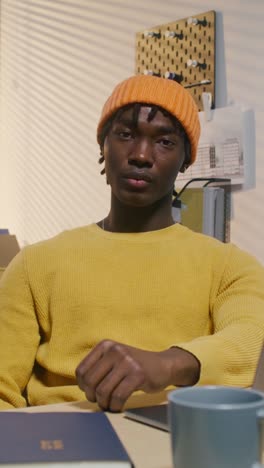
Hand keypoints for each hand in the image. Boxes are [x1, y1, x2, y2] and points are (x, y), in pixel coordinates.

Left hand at [75, 340, 199, 411]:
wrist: (162, 365)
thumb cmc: (134, 366)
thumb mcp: (114, 358)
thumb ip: (98, 367)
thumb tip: (81, 386)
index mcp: (105, 345)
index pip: (81, 371)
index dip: (82, 386)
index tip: (91, 392)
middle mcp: (114, 350)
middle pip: (90, 382)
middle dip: (93, 397)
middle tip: (101, 401)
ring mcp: (127, 361)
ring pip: (103, 391)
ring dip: (104, 404)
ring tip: (110, 405)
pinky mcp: (138, 374)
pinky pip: (118, 396)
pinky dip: (115, 406)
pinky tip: (118, 407)